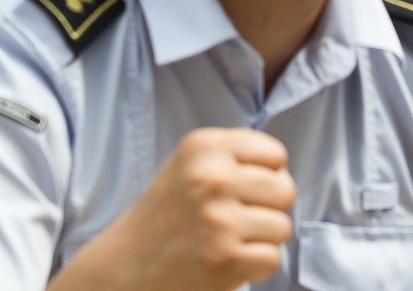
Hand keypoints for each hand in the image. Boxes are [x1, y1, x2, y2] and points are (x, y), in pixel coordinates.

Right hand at [62, 128, 294, 290]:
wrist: (127, 265)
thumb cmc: (164, 216)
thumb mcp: (189, 165)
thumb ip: (232, 157)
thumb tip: (282, 172)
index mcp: (204, 147)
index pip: (274, 153)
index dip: (267, 174)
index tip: (246, 188)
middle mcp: (213, 178)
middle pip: (285, 189)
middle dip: (270, 208)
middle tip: (240, 218)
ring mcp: (221, 219)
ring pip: (282, 226)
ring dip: (262, 239)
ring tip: (230, 240)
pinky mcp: (227, 258)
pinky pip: (272, 258)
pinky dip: (255, 266)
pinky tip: (228, 261)